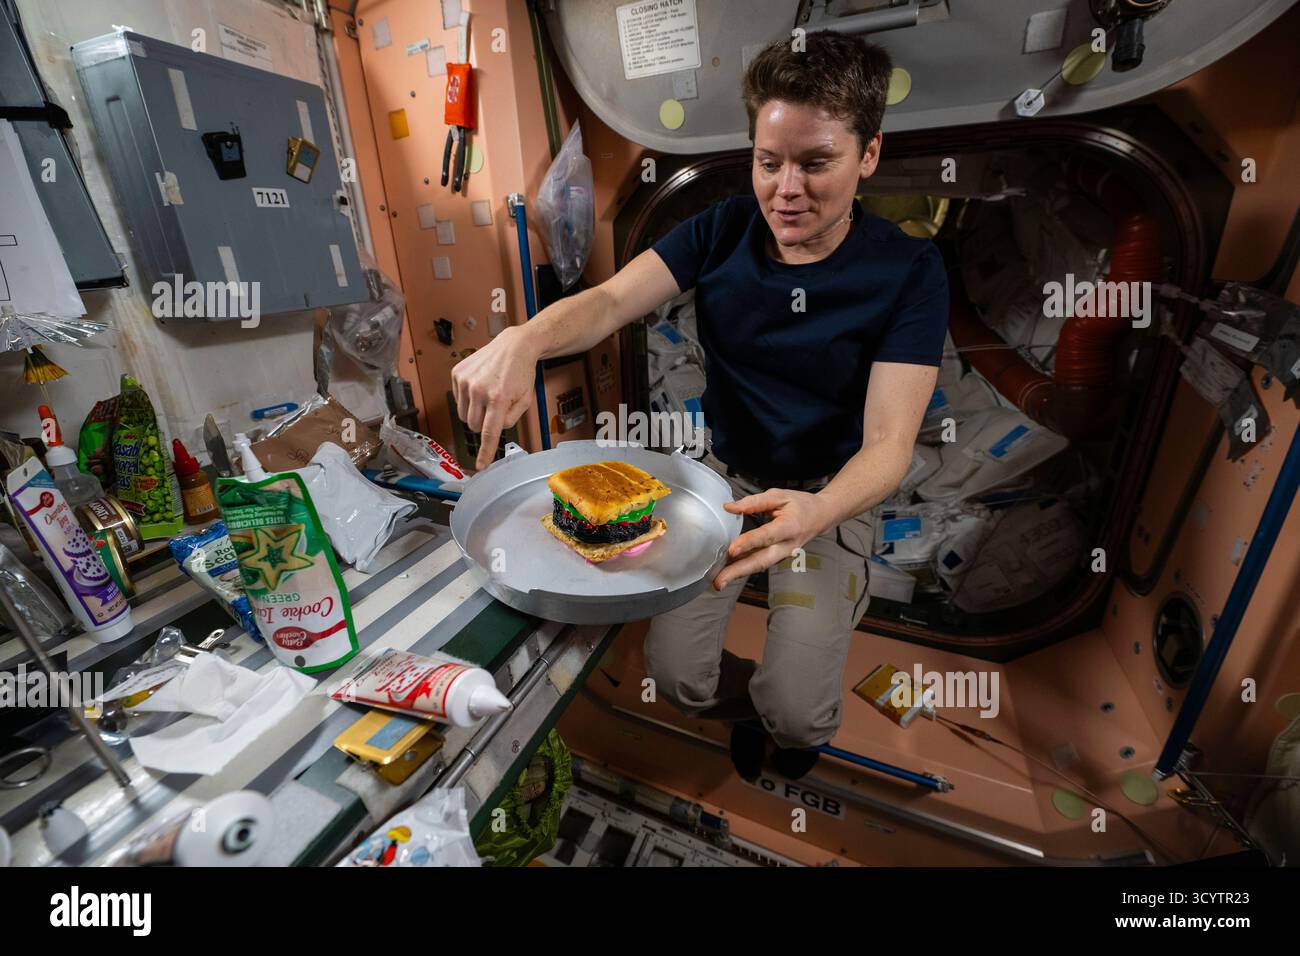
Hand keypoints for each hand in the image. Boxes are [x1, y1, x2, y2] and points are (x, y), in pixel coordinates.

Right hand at [449, 324, 538, 469]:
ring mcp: (466, 380)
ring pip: (463, 415)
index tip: (480, 465)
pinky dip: (468, 398)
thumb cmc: (521, 373)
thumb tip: (494, 430)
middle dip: (483, 424)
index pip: (489, 433)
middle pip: (474, 426)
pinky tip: (480, 386)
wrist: (513, 346)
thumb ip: (511, 420)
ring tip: (487, 397)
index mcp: (499, 398)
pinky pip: (457, 399)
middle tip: (494, 410)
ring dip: (474, 412)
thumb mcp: (525, 400)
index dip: (485, 452)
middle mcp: (479, 389)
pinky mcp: (457, 373)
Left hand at [712, 489, 830, 589]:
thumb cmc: (801, 505)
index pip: (766, 536)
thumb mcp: (780, 496)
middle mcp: (787, 546)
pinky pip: (759, 563)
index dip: (749, 543)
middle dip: (739, 572)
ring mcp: (783, 555)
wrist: (822, 517)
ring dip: (738, 574)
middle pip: (762, 561)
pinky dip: (743, 568)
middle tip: (719, 582)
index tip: (732, 549)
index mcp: (790, 527)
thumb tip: (730, 508)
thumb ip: (754, 502)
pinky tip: (728, 571)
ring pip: (759, 566)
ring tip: (719, 580)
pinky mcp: (778, 558)